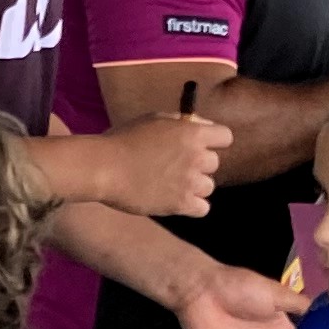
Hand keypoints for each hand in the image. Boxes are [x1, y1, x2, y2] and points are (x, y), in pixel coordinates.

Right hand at [96, 107, 229, 218]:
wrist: (103, 168)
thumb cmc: (123, 140)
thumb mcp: (154, 119)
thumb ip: (180, 123)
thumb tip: (199, 126)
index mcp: (193, 133)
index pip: (225, 137)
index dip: (213, 141)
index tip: (198, 145)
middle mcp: (197, 157)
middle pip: (215, 163)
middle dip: (198, 164)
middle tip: (175, 166)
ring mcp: (190, 182)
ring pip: (208, 186)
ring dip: (194, 185)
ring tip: (171, 184)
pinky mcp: (181, 204)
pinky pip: (203, 208)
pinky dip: (192, 206)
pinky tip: (176, 200)